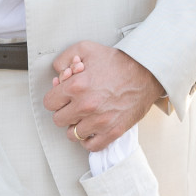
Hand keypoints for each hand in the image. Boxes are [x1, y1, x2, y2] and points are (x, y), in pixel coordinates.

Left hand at [44, 41, 163, 148]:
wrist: (146, 73)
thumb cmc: (118, 62)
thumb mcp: (87, 48)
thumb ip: (65, 58)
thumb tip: (57, 73)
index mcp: (77, 86)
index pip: (49, 103)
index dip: (56, 98)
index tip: (64, 97)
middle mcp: (86, 106)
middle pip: (59, 119)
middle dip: (65, 111)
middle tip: (75, 105)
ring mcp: (99, 121)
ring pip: (72, 134)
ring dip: (76, 126)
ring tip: (84, 117)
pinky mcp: (113, 131)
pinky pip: (91, 146)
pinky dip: (89, 140)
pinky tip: (92, 129)